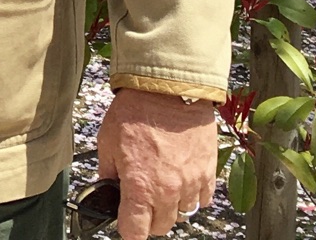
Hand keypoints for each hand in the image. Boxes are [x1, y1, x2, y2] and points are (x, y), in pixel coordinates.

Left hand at [97, 88, 215, 238]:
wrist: (168, 89)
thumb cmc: (135, 110)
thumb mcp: (107, 140)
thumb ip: (108, 171)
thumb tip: (108, 187)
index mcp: (140, 186)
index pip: (135, 232)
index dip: (128, 230)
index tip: (126, 223)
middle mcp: (167, 191)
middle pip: (160, 226)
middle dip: (148, 217)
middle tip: (142, 199)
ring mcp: (190, 184)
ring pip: (181, 213)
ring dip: (170, 204)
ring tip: (161, 182)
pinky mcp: (207, 173)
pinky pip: (201, 199)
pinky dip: (191, 194)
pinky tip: (180, 178)